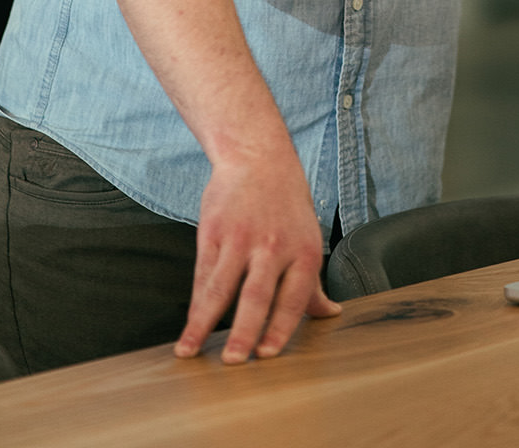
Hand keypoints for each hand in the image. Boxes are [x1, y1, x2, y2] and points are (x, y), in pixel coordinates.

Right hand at [174, 148, 340, 363]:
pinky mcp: (214, 231)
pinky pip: (203, 273)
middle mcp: (273, 246)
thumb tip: (329, 313)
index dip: (280, 328)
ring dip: (203, 322)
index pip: (293, 298)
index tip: (267, 355)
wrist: (258, 157)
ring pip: (221, 288)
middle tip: (234, 361)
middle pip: (257, 296)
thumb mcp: (307, 237)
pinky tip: (189, 324)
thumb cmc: (286, 203)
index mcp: (303, 250)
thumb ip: (312, 282)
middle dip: (245, 332)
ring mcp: (240, 238)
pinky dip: (195, 302)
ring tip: (190, 350)